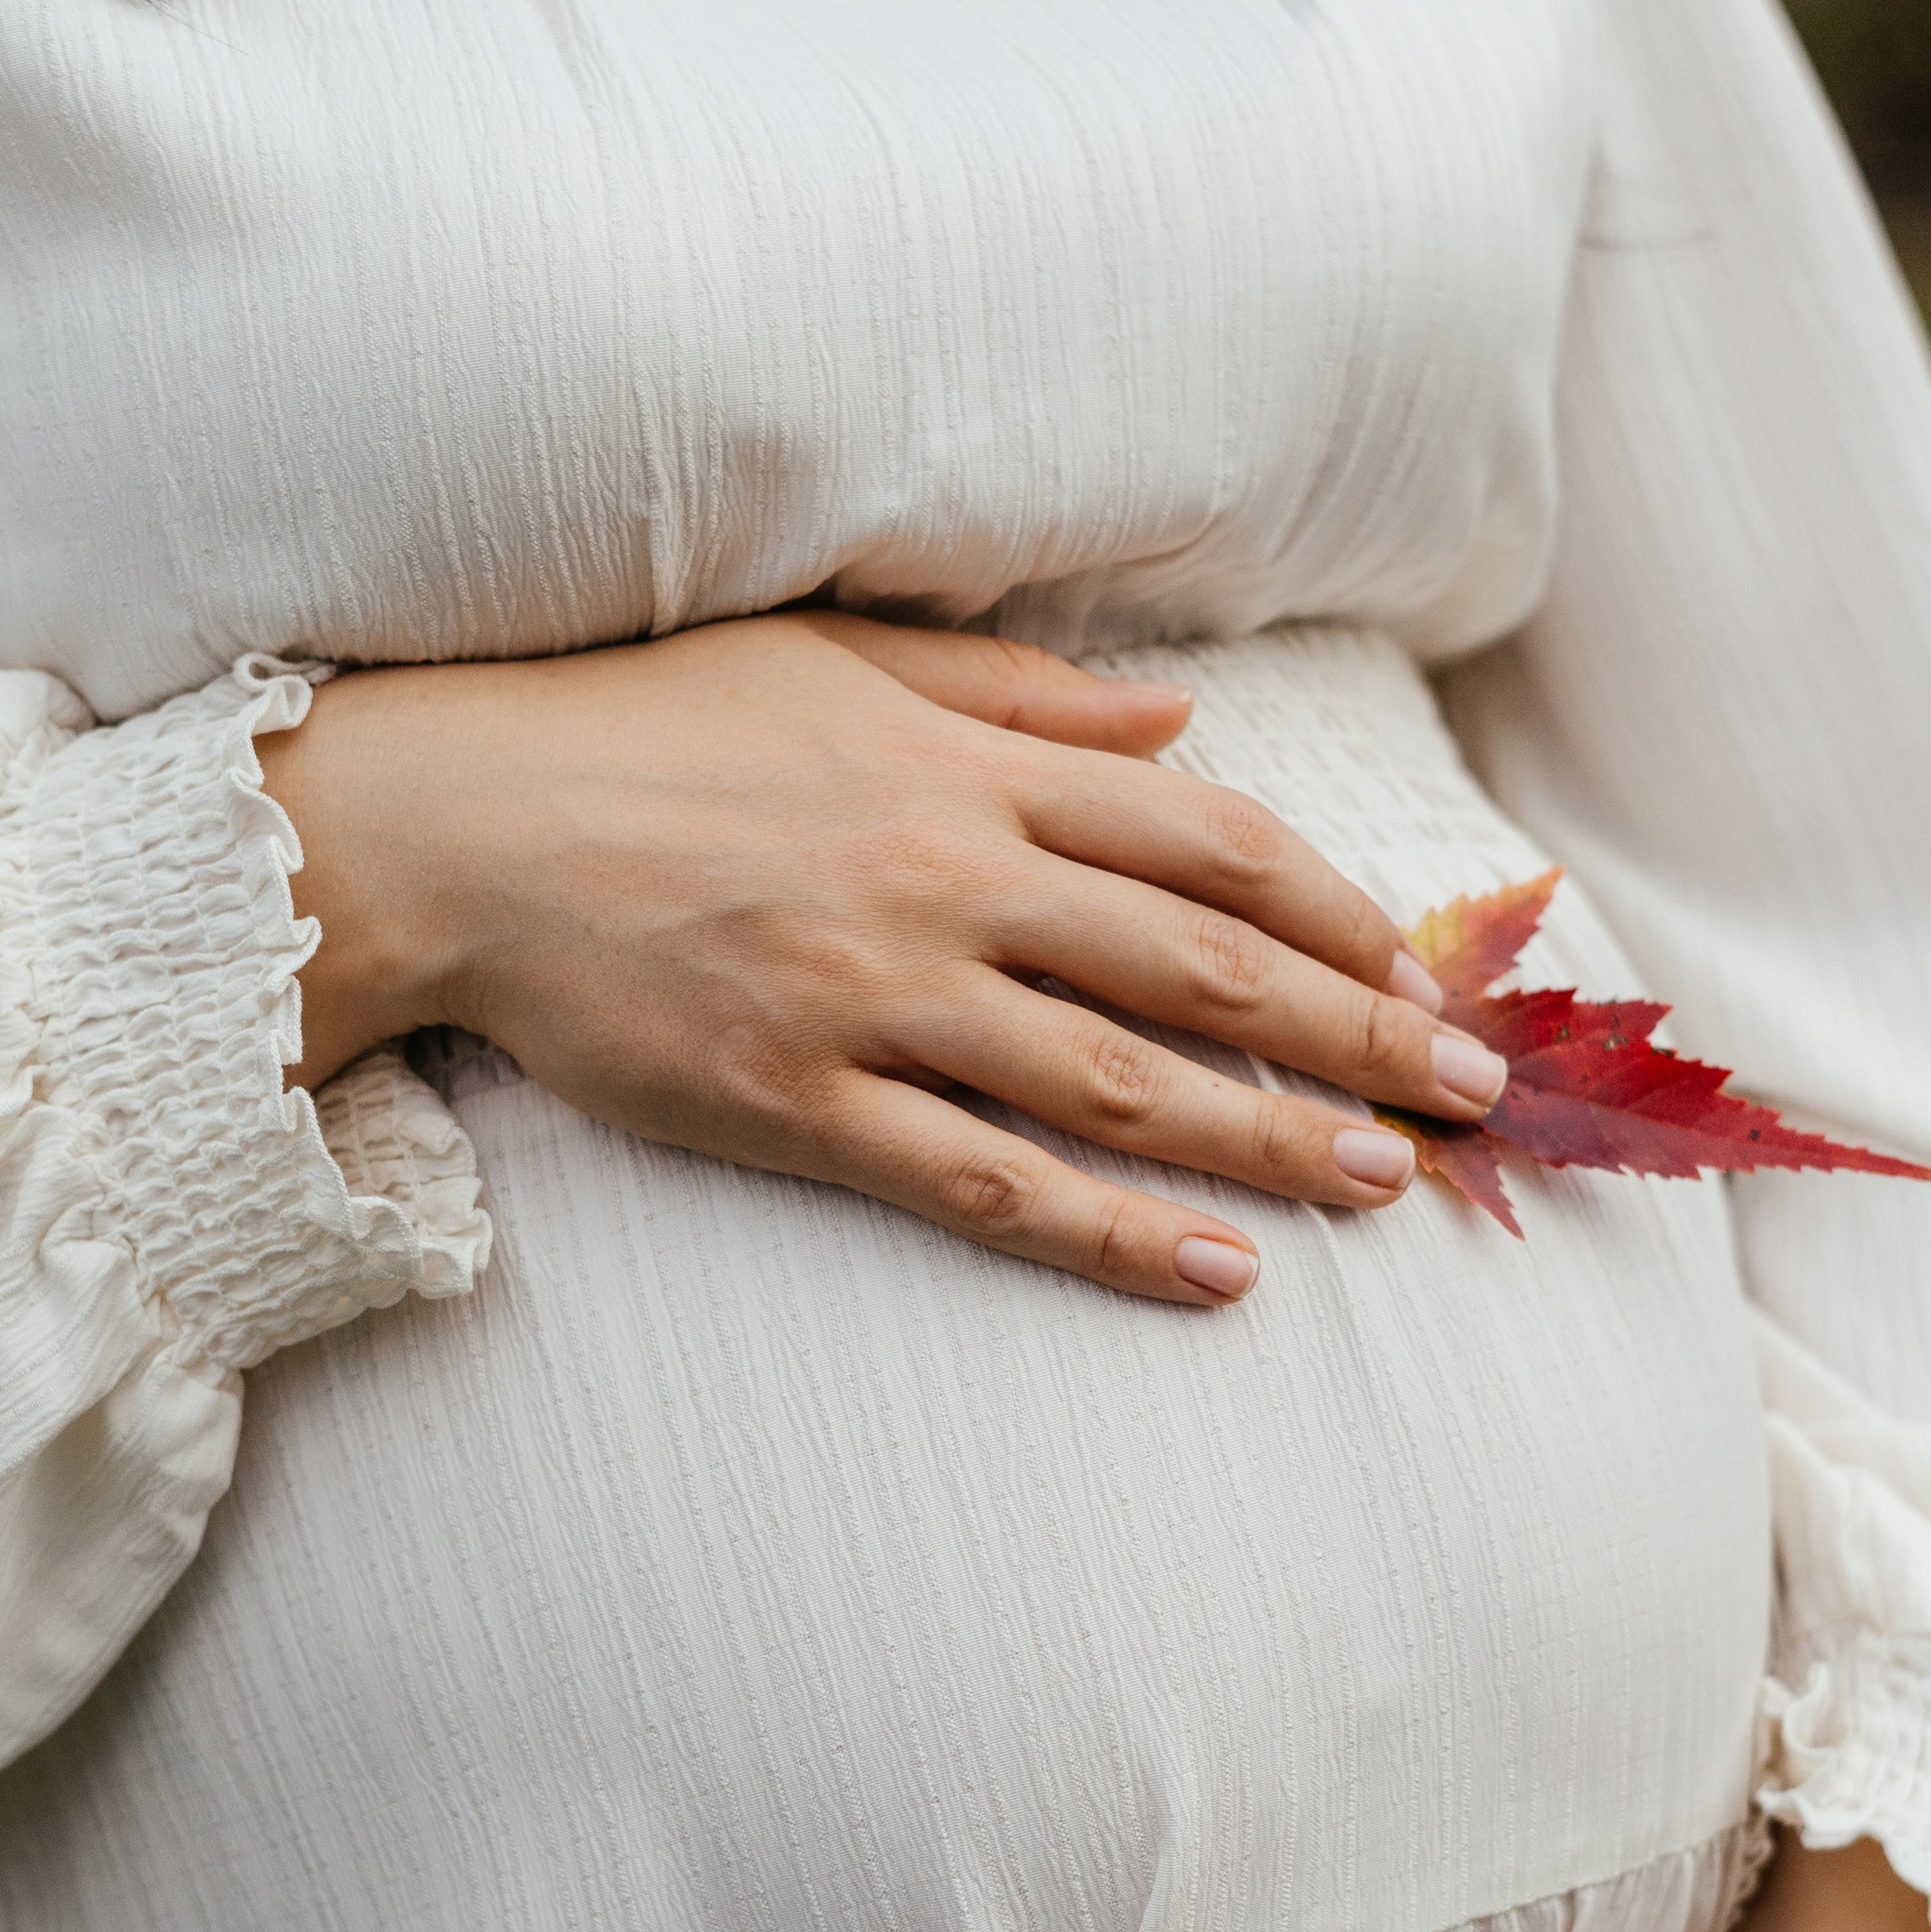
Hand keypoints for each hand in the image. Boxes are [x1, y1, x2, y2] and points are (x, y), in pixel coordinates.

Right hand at [259, 612, 1507, 1306]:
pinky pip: (985, 1183)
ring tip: (1381, 1184)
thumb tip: (1182, 720)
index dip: (1339, 910)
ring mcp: (874, 997)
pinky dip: (1112, 1231)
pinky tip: (1215, 1270)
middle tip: (1469, 1095)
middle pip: (1202, 964)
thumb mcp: (841, 660)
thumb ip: (1021, 692)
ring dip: (1268, 1138)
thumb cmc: (650, 728)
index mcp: (967, 764)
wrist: (462, 824)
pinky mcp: (797, 1104)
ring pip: (1117, 1083)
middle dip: (1355, 1034)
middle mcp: (945, 876)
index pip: (1209, 837)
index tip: (1426, 969)